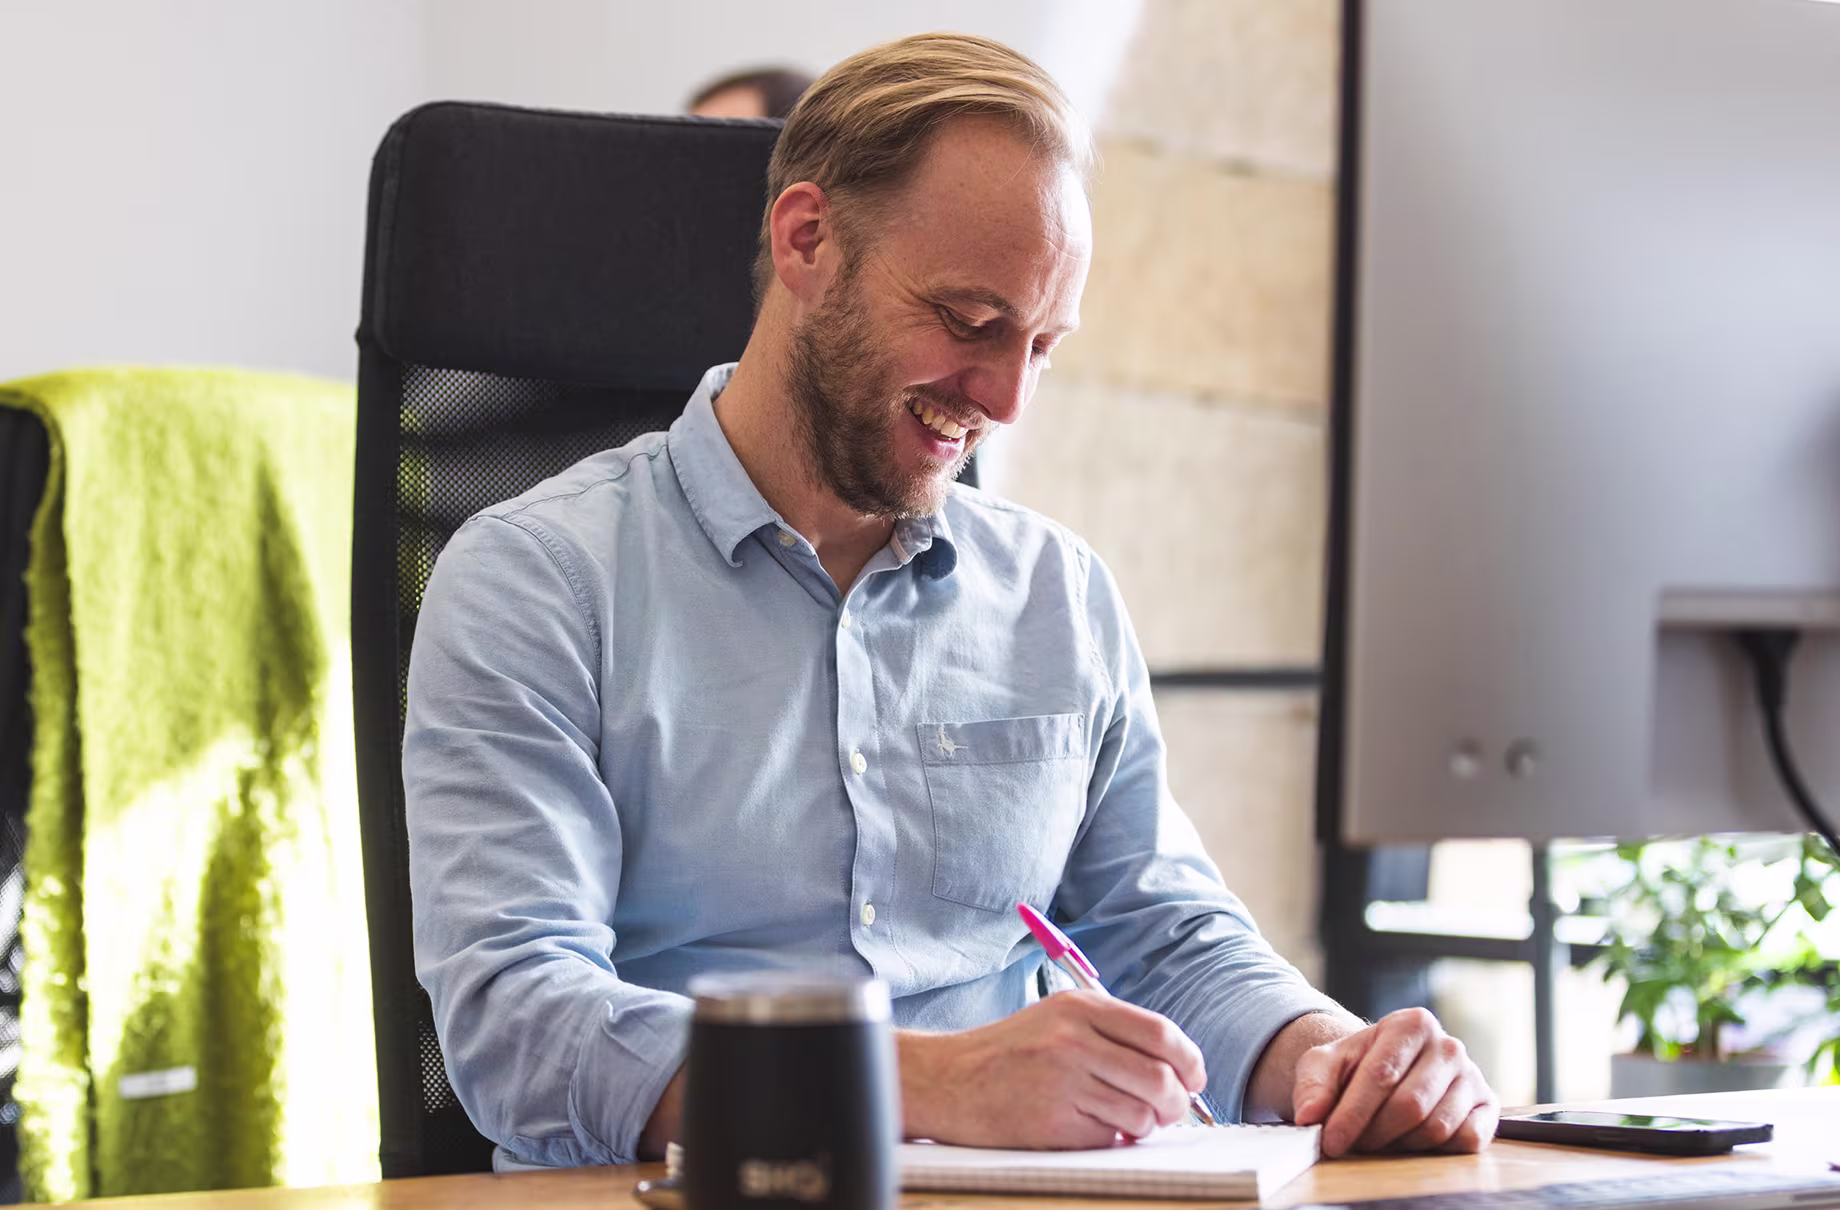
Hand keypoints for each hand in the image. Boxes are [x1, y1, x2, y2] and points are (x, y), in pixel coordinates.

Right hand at [899, 990, 1206, 1148]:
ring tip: (1122, 1119)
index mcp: (1081, 1008)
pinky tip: (1090, 1127)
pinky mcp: (1053, 1123)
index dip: (1190, 1062)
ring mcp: (1063, 1082)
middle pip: (1161, 1078)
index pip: (1162, 1034)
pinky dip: (1111, 1139)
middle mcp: (1074, 1040)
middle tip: (1169, 1111)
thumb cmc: (1010, 1052)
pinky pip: (1110, 1138)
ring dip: (1144, 1125)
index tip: (1192, 1079)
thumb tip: (1177, 1067)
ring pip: (1142, 1114)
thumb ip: (1114, 1032)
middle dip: (1177, 1103)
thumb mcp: (1059, 1018)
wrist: (949, 1080)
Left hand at [1292, 1007, 1497, 1156]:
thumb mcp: (1325, 1064)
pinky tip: (1413, 1139)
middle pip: (1409, 1106)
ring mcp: (1473, 1077)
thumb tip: (1310, 1116)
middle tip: (1352, 1143)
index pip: (1381, 1075)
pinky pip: (1467, 1140)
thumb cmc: (1357, 1066)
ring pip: (1436, 1127)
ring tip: (1380, 1137)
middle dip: (1374, 1132)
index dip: (1352, 1114)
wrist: (1388, 1069)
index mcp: (1411, 1024)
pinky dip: (1437, 1150)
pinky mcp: (1488, 1107)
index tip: (1330, 1141)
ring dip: (1401, 1143)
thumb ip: (1313, 1085)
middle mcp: (1449, 1047)